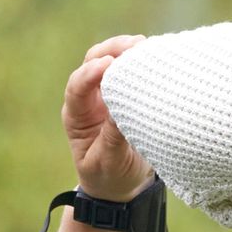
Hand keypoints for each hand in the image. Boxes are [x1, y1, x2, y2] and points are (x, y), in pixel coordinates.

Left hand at [64, 35, 153, 200]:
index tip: (108, 64)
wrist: (121, 187)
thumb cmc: (110, 177)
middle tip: (134, 44)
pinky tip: (154, 56)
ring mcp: (106, 95)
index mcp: (77, 117)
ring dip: (125, 50)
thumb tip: (121, 108)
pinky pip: (128, 72)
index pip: (77, 87)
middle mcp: (88, 100)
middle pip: (92, 63)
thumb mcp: (109, 162)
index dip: (90, 73)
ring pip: (109, 62)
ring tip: (145, 44)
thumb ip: (113, 137)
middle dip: (110, 50)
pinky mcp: (123, 95)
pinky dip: (138, 62)